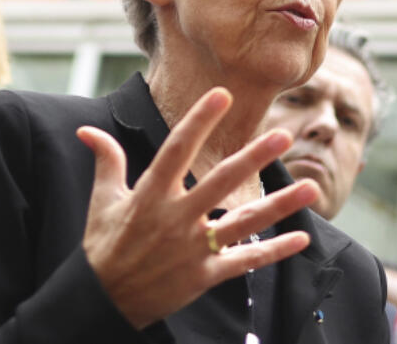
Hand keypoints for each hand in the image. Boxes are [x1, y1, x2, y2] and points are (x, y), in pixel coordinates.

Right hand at [76, 88, 318, 329]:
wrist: (104, 299)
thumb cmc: (104, 245)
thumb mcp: (101, 200)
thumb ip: (106, 161)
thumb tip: (87, 130)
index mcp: (150, 194)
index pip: (177, 149)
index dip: (199, 121)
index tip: (220, 96)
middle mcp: (176, 218)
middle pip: (221, 182)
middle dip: (253, 158)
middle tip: (282, 136)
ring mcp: (193, 248)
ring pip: (244, 222)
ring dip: (280, 205)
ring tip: (310, 187)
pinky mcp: (205, 276)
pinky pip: (245, 261)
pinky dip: (274, 251)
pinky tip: (300, 239)